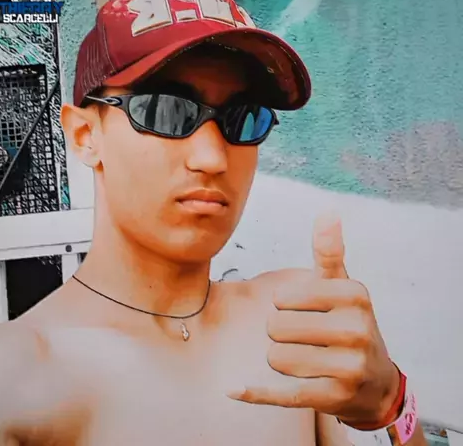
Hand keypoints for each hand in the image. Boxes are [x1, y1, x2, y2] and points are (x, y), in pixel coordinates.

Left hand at [228, 214, 400, 425]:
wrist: (377, 381)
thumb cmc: (350, 323)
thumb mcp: (342, 286)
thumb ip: (329, 252)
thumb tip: (327, 213)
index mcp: (354, 294)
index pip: (284, 297)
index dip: (284, 304)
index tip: (304, 310)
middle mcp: (356, 329)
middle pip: (276, 327)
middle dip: (280, 332)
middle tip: (304, 337)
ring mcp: (348, 367)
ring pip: (276, 357)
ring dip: (279, 358)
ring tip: (305, 358)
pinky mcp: (333, 398)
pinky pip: (282, 393)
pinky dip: (255, 392)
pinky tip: (233, 390)